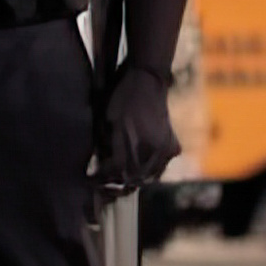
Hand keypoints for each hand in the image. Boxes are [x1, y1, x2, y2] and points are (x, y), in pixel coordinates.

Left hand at [91, 62, 180, 193]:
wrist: (148, 80)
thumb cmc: (121, 97)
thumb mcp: (106, 119)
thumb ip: (106, 146)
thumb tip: (102, 168)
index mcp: (131, 140)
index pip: (116, 171)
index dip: (102, 179)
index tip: (92, 181)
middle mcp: (150, 148)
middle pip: (133, 179)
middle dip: (117, 184)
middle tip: (104, 185)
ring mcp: (164, 149)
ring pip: (148, 177)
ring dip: (133, 180)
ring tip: (118, 179)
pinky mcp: (173, 146)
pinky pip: (160, 168)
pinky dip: (149, 172)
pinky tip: (137, 169)